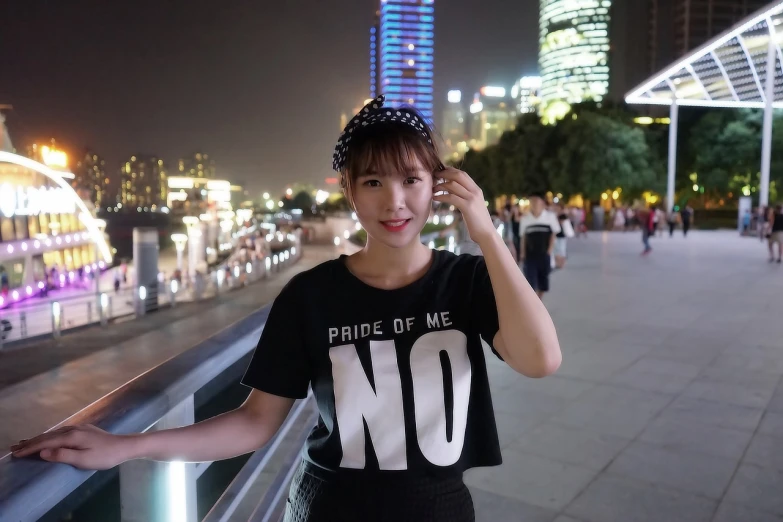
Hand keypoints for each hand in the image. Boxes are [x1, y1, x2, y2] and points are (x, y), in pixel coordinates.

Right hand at [10, 424, 132, 469]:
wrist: (124, 446)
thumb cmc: (105, 456)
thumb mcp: (83, 460)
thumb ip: (62, 455)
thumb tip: (43, 452)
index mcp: (71, 437)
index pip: (45, 442)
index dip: (30, 448)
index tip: (16, 453)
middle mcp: (73, 429)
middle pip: (48, 436)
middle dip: (31, 442)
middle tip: (14, 447)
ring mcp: (79, 428)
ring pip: (54, 433)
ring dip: (39, 438)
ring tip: (26, 443)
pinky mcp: (84, 429)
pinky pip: (61, 432)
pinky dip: (50, 436)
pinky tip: (48, 438)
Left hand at [433, 168, 495, 244]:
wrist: (486, 234)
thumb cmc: (477, 222)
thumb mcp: (473, 206)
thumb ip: (466, 197)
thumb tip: (454, 192)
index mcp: (477, 190)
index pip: (463, 174)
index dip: (450, 170)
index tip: (440, 171)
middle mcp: (475, 191)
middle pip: (458, 175)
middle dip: (444, 173)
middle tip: (434, 176)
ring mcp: (472, 198)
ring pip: (453, 185)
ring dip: (440, 185)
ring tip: (433, 189)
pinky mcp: (467, 207)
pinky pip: (451, 197)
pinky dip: (441, 196)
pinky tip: (435, 198)